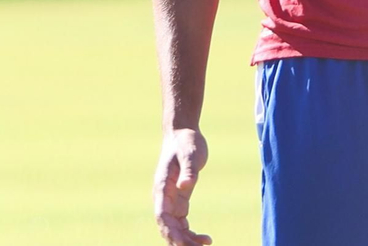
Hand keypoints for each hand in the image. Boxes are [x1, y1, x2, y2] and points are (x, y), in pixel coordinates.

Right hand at [153, 128, 210, 245]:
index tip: (182, 242)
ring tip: (204, 244)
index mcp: (162, 187)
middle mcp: (163, 197)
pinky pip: (181, 222)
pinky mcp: (179, 200)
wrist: (183, 134)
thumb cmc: (185, 142)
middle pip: (167, 226)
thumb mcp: (189, 154)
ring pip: (174, 228)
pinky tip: (203, 239)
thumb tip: (185, 186)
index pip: (162, 215)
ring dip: (185, 240)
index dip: (170, 231)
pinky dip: (189, 233)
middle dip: (180, 240)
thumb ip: (188, 170)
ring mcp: (170, 200)